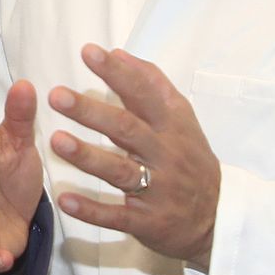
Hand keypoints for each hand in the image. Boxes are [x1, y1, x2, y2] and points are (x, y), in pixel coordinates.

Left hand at [49, 44, 218, 267]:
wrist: (218, 216)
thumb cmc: (190, 158)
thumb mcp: (181, 118)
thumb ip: (152, 84)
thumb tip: (118, 53)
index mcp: (172, 125)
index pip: (144, 93)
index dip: (117, 73)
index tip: (89, 52)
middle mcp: (165, 154)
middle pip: (126, 129)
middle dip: (91, 112)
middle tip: (57, 96)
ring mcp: (158, 189)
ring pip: (119, 171)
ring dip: (87, 156)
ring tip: (56, 141)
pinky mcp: (148, 221)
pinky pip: (116, 216)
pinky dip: (91, 209)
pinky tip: (65, 200)